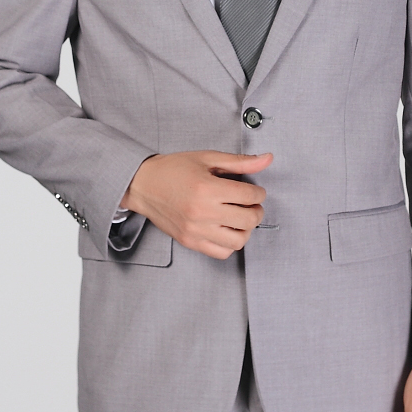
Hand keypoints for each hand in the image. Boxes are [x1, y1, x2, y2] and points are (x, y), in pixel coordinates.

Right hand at [120, 150, 271, 260]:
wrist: (143, 185)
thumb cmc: (174, 169)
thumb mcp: (207, 158)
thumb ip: (240, 161)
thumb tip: (267, 159)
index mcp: (207, 188)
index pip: (249, 195)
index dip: (258, 192)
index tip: (255, 191)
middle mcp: (202, 212)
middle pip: (248, 220)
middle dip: (257, 211)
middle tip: (252, 204)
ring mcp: (196, 230)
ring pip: (238, 241)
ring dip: (246, 230)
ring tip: (239, 218)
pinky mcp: (190, 242)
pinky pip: (221, 252)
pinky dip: (230, 243)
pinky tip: (226, 229)